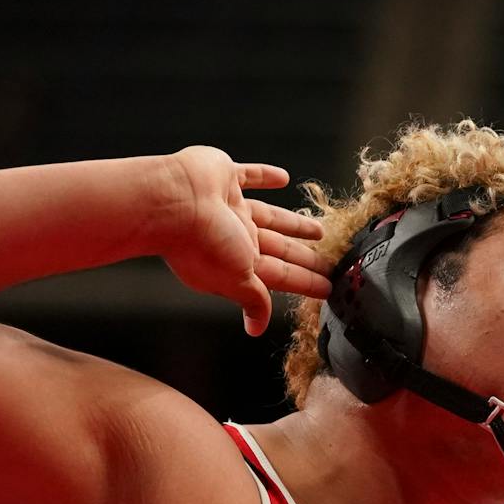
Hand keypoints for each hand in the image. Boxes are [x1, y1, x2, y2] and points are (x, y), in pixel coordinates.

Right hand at [158, 145, 332, 335]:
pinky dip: (265, 176)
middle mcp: (234, 236)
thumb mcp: (236, 280)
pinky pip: (250, 175)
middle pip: (280, 249)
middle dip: (305, 258)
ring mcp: (230, 206)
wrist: (173, 202)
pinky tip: (283, 178)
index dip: (305, 282)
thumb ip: (253, 301)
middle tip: (330, 262)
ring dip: (294, 224)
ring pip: (271, 217)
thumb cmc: (200, 244)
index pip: (282, 276)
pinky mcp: (224, 176)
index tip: (327, 289)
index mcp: (239, 263)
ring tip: (319, 230)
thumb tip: (257, 329)